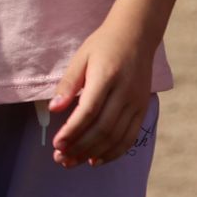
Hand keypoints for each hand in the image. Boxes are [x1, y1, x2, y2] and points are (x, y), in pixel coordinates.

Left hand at [48, 17, 153, 167]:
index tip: (57, 144)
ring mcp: (136, 102)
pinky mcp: (142, 108)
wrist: (137, 34)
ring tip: (73, 161)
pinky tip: (96, 160)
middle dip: (79, 148)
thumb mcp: (81, 57)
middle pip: (102, 128)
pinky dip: (113, 153)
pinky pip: (129, 137)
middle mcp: (125, 91)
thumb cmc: (104, 45)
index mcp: (107, 75)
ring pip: (115, 137)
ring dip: (93, 154)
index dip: (72, 131)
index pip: (89, 111)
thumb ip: (68, 84)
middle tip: (60, 158)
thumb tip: (53, 109)